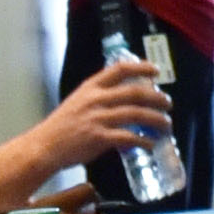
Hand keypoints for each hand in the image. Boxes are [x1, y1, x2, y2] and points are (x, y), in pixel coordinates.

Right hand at [36, 59, 173, 170]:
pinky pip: (129, 137)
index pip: (119, 69)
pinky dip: (143, 140)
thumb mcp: (78, 102)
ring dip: (156, 119)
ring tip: (166, 124)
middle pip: (135, 92)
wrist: (45, 146)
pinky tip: (150, 143)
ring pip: (136, 114)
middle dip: (156, 97)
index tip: (156, 70)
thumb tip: (123, 102)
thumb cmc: (61, 127)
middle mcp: (96, 99)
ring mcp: (98, 118)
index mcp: (91, 88)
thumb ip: (99, 99)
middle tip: (168, 103)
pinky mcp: (99, 137)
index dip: (141, 67)